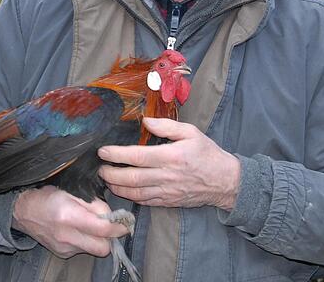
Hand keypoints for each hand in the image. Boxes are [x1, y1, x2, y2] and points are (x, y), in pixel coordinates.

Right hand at [12, 186, 129, 257]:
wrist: (24, 212)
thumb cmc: (48, 197)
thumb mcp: (72, 191)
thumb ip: (93, 203)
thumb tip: (111, 215)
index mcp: (70, 216)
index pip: (104, 229)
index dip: (119, 226)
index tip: (125, 222)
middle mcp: (67, 236)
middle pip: (103, 248)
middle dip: (111, 238)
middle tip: (111, 226)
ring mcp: (64, 248)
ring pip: (94, 250)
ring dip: (99, 240)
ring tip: (94, 227)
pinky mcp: (62, 254)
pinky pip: (83, 250)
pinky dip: (86, 242)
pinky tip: (80, 231)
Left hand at [98, 117, 240, 210]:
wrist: (224, 181)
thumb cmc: (207, 154)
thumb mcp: (191, 132)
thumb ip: (167, 126)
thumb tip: (146, 121)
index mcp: (171, 156)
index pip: (136, 156)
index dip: (116, 155)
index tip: (102, 151)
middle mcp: (166, 176)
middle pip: (130, 178)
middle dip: (110, 174)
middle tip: (100, 168)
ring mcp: (166, 192)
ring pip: (134, 193)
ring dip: (116, 187)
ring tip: (107, 179)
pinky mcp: (167, 201)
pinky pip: (144, 201)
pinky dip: (130, 197)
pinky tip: (123, 190)